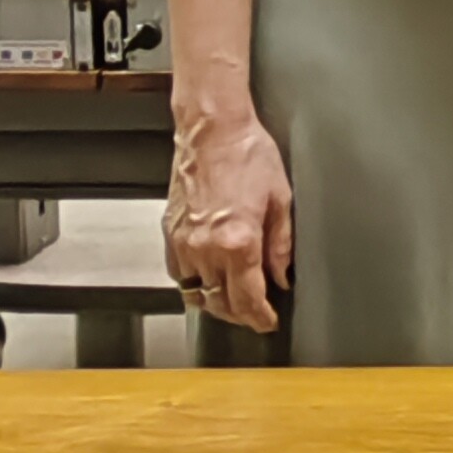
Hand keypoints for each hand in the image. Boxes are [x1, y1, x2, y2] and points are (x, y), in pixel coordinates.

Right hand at [167, 107, 292, 333]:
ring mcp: (184, 243)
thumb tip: (282, 276)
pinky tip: (208, 278)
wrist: (212, 130)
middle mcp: (206, 248)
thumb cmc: (248, 154)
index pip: (248, 298)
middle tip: (256, 314)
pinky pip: (178, 273)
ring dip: (216, 303)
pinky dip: (194, 283)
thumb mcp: (281, 198)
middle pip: (220, 303)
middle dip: (240, 315)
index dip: (260, 317)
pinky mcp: (170, 234)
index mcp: (237, 242)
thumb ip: (281, 245)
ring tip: (233, 301)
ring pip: (196, 293)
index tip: (268, 322)